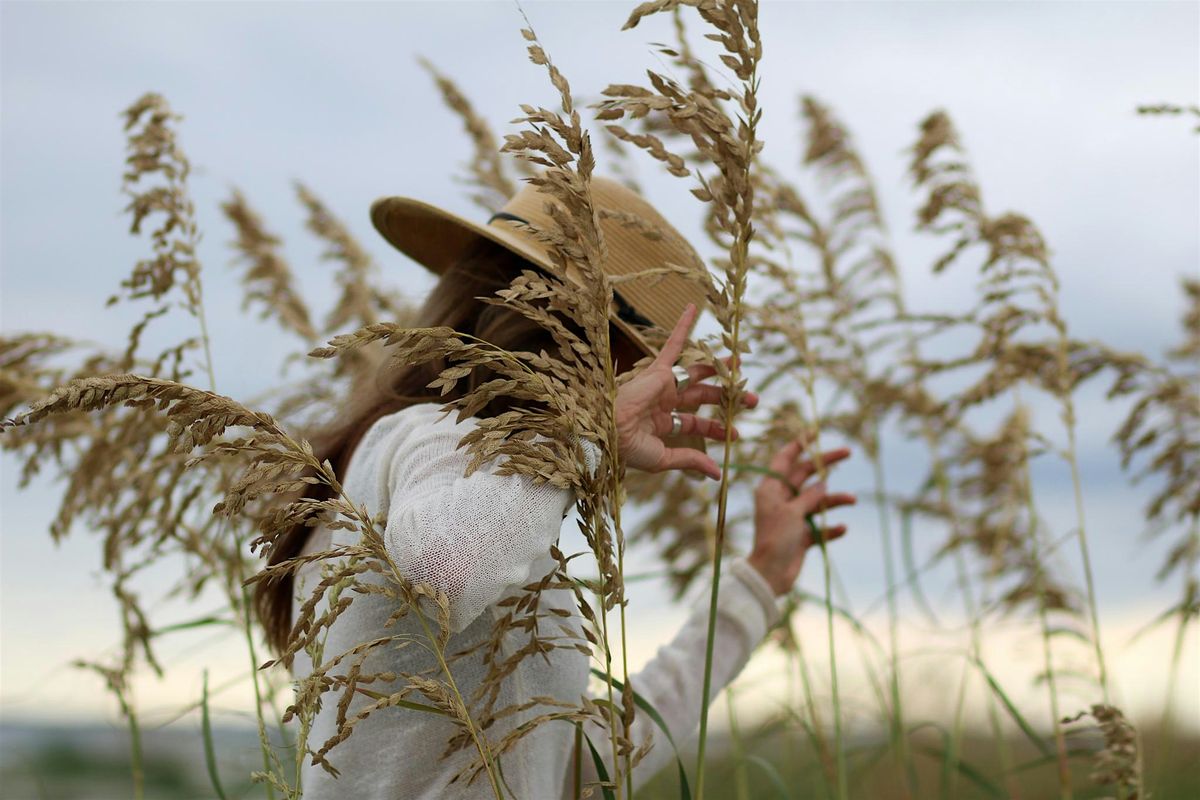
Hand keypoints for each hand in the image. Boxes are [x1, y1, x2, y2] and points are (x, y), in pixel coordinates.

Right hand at [615, 304, 757, 479]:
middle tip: (752, 399)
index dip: (715, 430)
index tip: (736, 435)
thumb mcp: (664, 458)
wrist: (607, 431)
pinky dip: (682, 326)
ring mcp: (662, 385)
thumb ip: (691, 460)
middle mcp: (663, 402)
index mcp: (661, 424)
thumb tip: (718, 474)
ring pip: (696, 372)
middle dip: (727, 398)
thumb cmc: (629, 448)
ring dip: (718, 367)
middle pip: (702, 397)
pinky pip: (673, 344)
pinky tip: (694, 308)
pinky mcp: (658, 370)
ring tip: (740, 362)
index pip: (694, 425)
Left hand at [747, 435, 855, 595]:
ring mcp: (792, 517)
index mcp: (771, 488)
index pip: (785, 459)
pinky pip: (820, 527)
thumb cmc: (775, 538)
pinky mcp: (800, 536)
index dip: (799, 444)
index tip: (815, 432)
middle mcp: (781, 499)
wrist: (770, 575)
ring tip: (852, 500)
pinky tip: (842, 528)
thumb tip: (823, 484)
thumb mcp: (792, 512)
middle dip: (825, 464)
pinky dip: (831, 527)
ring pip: (817, 501)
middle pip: (805, 475)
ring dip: (834, 500)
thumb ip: (809, 496)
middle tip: (847, 452)